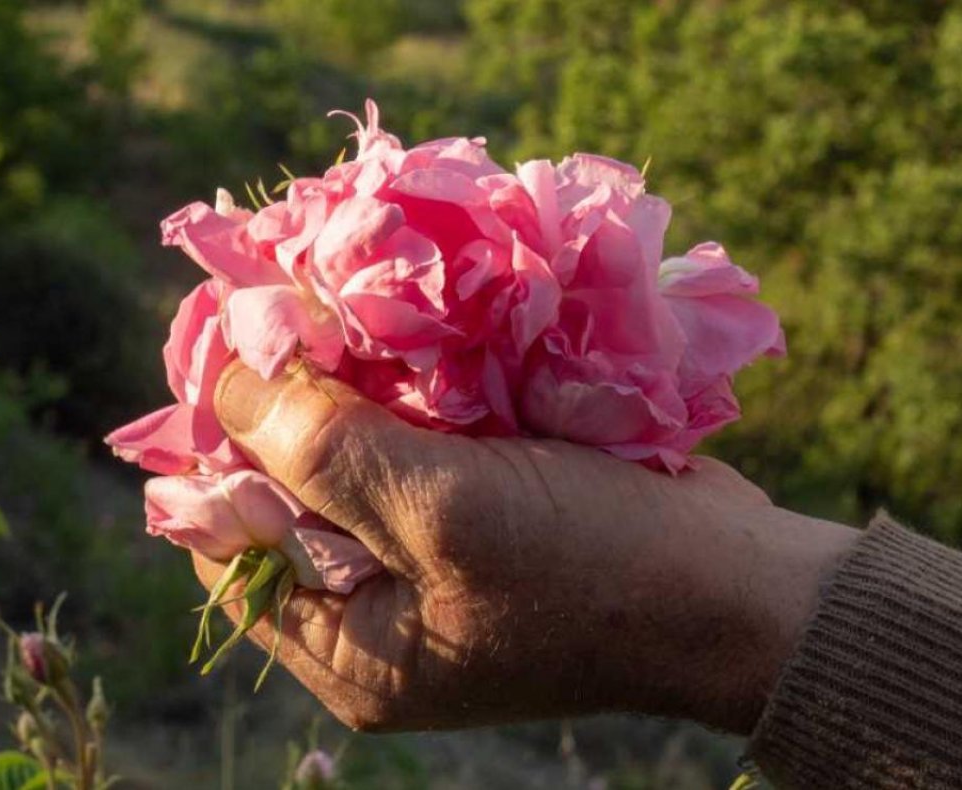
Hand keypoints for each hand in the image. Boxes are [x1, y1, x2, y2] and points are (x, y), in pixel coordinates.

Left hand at [192, 364, 857, 732]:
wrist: (740, 587)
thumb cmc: (588, 566)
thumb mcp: (443, 511)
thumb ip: (325, 450)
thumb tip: (229, 378)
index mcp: (355, 646)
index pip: (235, 545)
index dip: (221, 446)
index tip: (233, 342)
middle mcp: (385, 610)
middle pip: (297, 493)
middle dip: (299, 401)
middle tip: (295, 300)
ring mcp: (441, 560)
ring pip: (364, 456)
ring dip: (362, 382)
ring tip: (350, 295)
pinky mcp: (492, 514)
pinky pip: (429, 444)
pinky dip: (423, 386)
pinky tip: (422, 323)